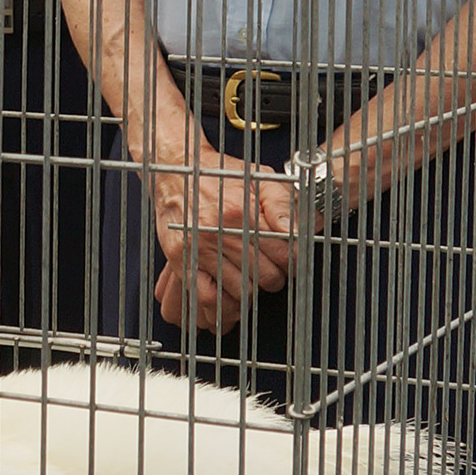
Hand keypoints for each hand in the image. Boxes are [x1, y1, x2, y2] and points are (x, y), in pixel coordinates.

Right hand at [153, 149, 292, 331]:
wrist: (176, 169)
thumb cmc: (220, 174)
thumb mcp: (259, 177)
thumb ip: (282, 203)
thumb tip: (299, 231)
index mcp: (241, 212)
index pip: (284, 254)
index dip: (294, 261)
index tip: (290, 259)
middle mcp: (219, 232)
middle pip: (265, 277)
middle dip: (275, 277)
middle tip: (271, 269)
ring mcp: (198, 248)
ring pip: (240, 292)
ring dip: (252, 291)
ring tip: (251, 279)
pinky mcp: (180, 260)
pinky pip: (206, 297)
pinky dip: (222, 305)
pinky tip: (230, 297)